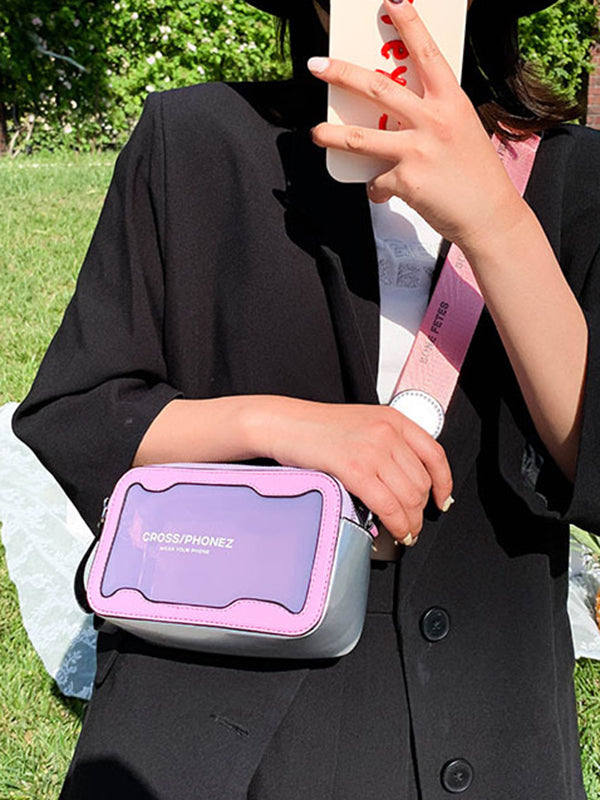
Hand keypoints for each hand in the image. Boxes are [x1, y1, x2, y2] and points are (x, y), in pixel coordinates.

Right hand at [252, 397, 453, 544]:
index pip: (434, 454)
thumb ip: (388, 444)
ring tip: (404, 532)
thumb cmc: (316, 428)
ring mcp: (372, 449)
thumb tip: (404, 480)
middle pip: (421, 481)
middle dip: (420, 511)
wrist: (285, 424)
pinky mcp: (354, 468)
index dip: (444, 482)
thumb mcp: (363, 424)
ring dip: (410, 522)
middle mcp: (388, 432)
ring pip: (409, 497)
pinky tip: (394, 531)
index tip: (441, 499)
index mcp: (394, 419)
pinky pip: (387, 505)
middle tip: (413, 525)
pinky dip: (396, 524)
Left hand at [308, 0, 525, 253]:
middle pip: (377, 87)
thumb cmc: (475, 174)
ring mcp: (417, 151)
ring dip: (332, 135)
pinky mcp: (406, 181)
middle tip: (316, 66)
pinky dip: (377, 189)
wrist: (490, 216)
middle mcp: (433, 120)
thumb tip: (391, 117)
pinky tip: (386, 193)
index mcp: (450, 101)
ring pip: (361, 138)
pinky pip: (376, 182)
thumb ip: (431, 116)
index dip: (408, 23)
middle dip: (341, 73)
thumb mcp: (461, 130)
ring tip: (315, 133)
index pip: (426, 52)